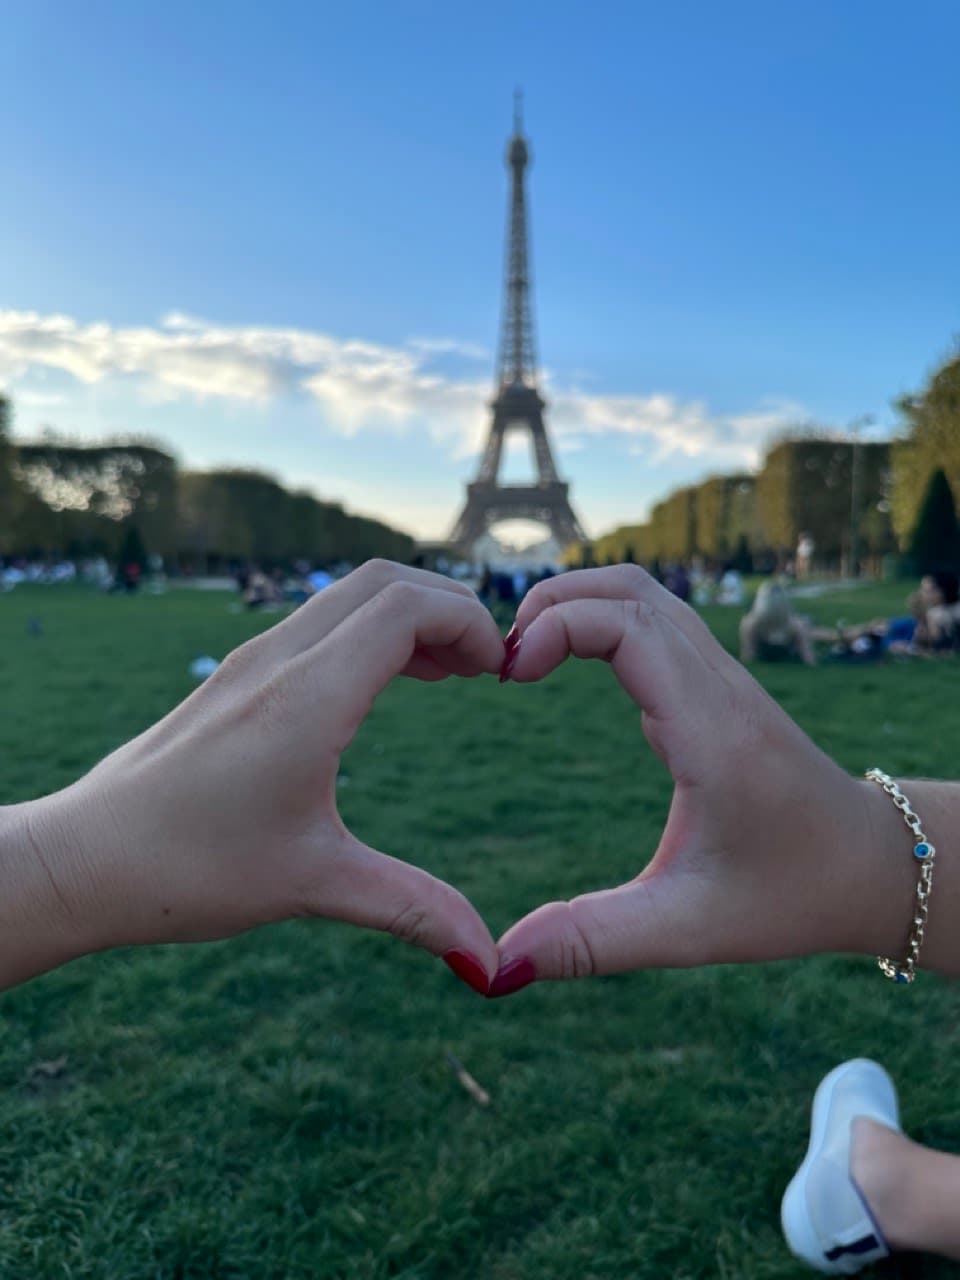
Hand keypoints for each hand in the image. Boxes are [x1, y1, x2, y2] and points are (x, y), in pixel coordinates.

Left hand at [25, 562, 502, 988]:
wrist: (84, 858)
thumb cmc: (189, 869)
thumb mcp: (314, 885)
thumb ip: (412, 909)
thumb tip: (490, 967)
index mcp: (307, 697)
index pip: (406, 607)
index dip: (470, 622)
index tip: (501, 673)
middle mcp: (279, 660)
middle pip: (383, 580)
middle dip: (449, 606)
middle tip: (487, 666)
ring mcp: (251, 661)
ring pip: (347, 595)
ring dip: (408, 615)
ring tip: (452, 672)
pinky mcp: (236, 676)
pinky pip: (318, 622)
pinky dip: (369, 631)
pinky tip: (385, 685)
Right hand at [495, 566, 912, 987]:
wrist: (872, 866)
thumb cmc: (789, 896)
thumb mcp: (687, 929)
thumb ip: (591, 943)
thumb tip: (496, 966)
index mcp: (712, 732)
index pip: (627, 625)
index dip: (557, 627)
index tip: (509, 676)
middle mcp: (719, 688)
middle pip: (630, 590)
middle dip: (553, 602)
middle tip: (501, 660)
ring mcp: (722, 678)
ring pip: (644, 595)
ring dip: (576, 603)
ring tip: (522, 657)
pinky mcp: (717, 685)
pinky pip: (654, 620)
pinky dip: (599, 618)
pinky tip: (563, 663)